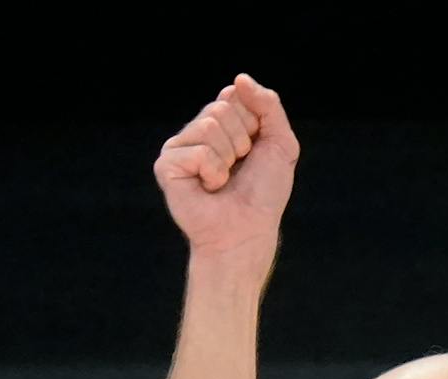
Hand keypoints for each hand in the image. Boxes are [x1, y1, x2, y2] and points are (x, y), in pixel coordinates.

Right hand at [154, 74, 299, 261]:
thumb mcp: (281, 143)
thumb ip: (268, 105)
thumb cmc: (264, 194)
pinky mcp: (166, 165)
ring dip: (228, 159)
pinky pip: (198, 151)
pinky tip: (209, 189)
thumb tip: (238, 79)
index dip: (253, 124)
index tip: (254, 151)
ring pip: (209, 126)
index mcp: (221, 122)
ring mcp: (179, 147)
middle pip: (221, 108)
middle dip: (241, 141)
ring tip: (224, 181)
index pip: (235, 95)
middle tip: (238, 169)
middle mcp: (197, 131)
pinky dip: (213, 173)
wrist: (248, 231)